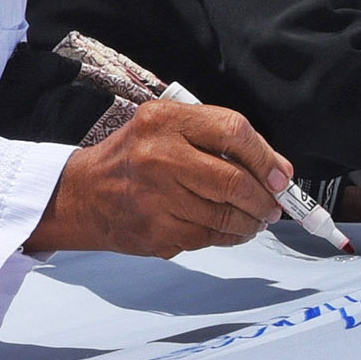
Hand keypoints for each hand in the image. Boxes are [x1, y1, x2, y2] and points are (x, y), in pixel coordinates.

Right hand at [25, 99, 288, 257]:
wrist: (81, 195)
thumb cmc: (132, 159)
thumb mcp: (167, 129)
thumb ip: (219, 140)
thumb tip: (278, 171)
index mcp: (164, 121)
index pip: (233, 131)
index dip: (266, 157)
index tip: (279, 176)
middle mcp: (157, 156)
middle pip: (235, 181)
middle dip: (263, 199)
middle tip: (271, 205)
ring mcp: (155, 198)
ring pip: (226, 216)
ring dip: (250, 223)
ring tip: (252, 220)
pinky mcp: (155, 232)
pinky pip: (208, 238)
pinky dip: (227, 237)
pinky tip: (226, 230)